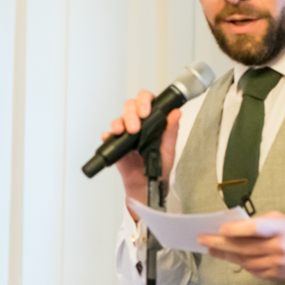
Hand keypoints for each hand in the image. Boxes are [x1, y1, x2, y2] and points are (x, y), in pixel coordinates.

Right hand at [102, 90, 182, 217]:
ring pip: (118, 119)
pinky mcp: (115, 144)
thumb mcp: (169, 148)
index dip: (145, 101)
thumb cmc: (160, 166)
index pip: (147, 100)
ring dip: (119, 123)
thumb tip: (176, 113)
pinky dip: (107, 135)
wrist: (147, 184)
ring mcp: (125, 133)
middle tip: (135, 126)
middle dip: (131, 113)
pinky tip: (109, 137)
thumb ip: (171, 130)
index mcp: (152, 120)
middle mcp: (138, 123)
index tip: (146, 111)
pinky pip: (108, 135)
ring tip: (123, 132)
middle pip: (130, 106)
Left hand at [197, 212, 284, 279]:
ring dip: (224, 254)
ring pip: (244, 260)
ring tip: (209, 248)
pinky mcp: (274, 275)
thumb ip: (258, 221)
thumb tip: (232, 227)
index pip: (256, 229)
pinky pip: (250, 269)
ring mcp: (276, 264)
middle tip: (202, 239)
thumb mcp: (280, 219)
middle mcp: (279, 247)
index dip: (237, 230)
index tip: (221, 229)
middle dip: (220, 243)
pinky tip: (227, 256)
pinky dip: (238, 262)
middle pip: (244, 247)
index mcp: (281, 229)